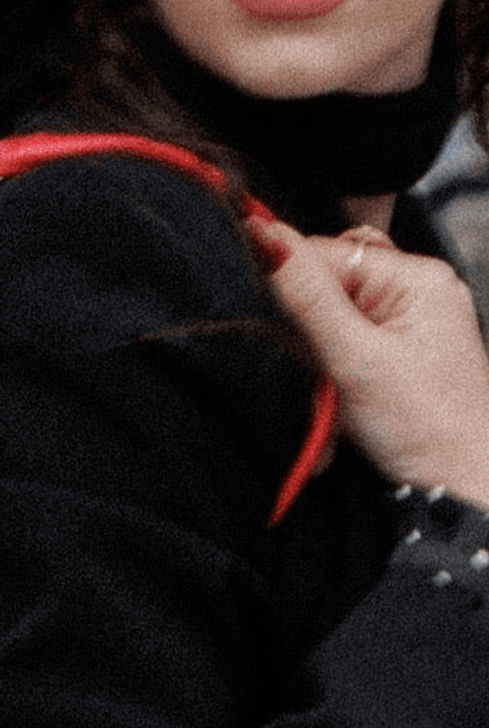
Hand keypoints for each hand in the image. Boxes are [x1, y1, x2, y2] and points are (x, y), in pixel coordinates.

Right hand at [250, 217, 488, 507]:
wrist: (463, 493)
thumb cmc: (430, 431)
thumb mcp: (356, 359)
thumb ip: (306, 295)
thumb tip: (265, 234)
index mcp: (417, 279)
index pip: (326, 254)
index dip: (288, 285)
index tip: (264, 320)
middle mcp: (416, 293)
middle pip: (325, 290)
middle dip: (308, 342)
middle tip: (320, 382)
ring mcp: (407, 326)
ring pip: (327, 326)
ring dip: (317, 371)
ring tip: (333, 409)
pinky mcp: (396, 356)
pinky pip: (342, 352)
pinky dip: (331, 383)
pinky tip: (338, 413)